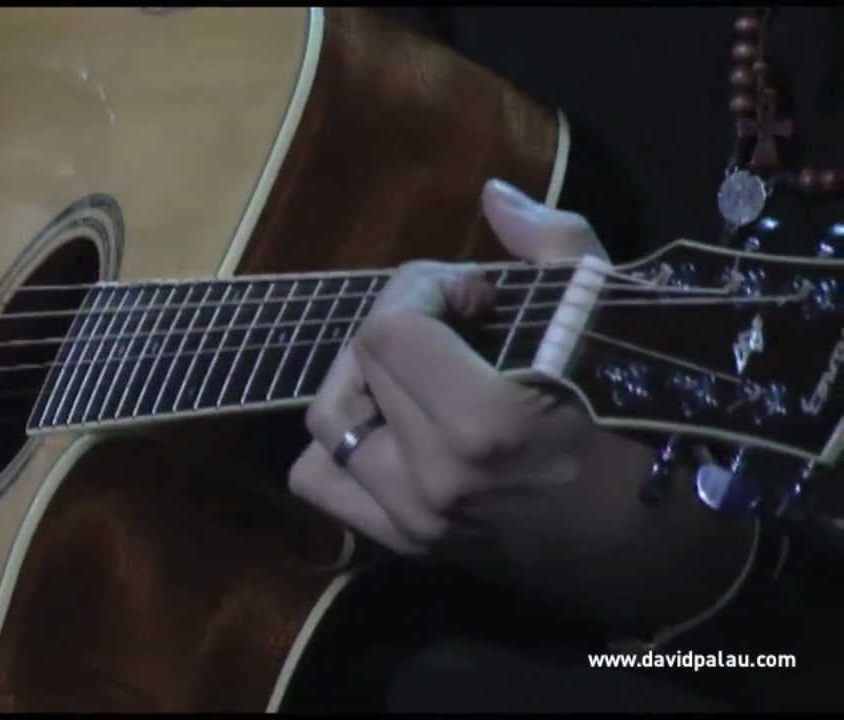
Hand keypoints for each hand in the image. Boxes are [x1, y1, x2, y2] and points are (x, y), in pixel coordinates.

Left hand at [293, 179, 755, 629]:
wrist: (660, 541)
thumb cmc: (644, 419)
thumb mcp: (611, 317)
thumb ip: (550, 245)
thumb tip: (490, 193)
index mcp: (484, 423)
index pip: (390, 327)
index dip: (427, 287)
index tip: (480, 294)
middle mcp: (433, 479)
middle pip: (357, 366)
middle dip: (398, 324)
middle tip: (450, 325)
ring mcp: (413, 520)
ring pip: (325, 425)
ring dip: (360, 383)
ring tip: (415, 374)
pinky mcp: (404, 544)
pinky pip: (323, 483)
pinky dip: (339, 448)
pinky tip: (391, 427)